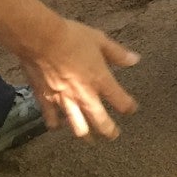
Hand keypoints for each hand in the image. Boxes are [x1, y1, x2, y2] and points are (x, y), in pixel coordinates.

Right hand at [20, 16, 140, 138]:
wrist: (41, 39)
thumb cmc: (72, 37)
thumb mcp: (100, 40)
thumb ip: (118, 54)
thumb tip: (135, 60)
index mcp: (100, 80)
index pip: (121, 102)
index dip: (129, 107)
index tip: (132, 109)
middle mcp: (84, 96)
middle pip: (101, 123)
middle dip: (109, 131)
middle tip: (113, 135)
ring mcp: (64, 101)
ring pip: (77, 128)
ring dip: (85, 135)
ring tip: (89, 139)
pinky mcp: (46, 100)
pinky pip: (51, 119)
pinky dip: (56, 124)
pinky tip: (58, 126)